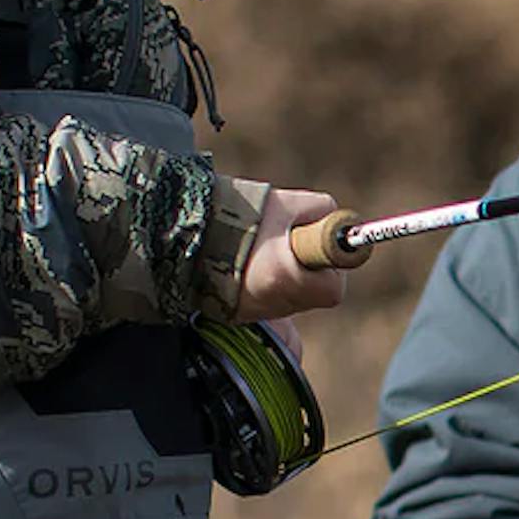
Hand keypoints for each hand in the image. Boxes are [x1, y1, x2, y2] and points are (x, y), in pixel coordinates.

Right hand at [231, 185, 348, 322]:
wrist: (178, 232)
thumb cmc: (235, 214)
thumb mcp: (286, 202)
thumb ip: (322, 211)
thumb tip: (339, 224)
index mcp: (285, 278)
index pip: (333, 290)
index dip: (331, 268)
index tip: (320, 248)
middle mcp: (271, 304)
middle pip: (312, 296)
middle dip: (309, 271)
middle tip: (290, 243)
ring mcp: (253, 313)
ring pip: (290, 300)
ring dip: (287, 278)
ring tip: (261, 249)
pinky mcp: (237, 316)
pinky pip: (266, 303)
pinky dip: (265, 285)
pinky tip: (247, 263)